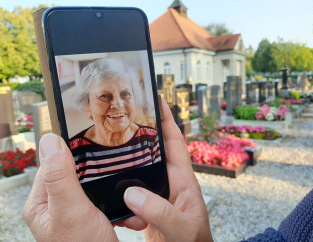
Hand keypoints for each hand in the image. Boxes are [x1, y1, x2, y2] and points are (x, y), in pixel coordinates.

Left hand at [23, 134, 117, 241]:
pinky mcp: (94, 219)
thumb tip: (50, 141)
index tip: (92, 142)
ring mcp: (77, 214)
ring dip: (114, 189)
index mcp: (43, 202)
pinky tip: (130, 212)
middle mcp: (58, 206)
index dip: (71, 151)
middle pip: (77, 173)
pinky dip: (121, 205)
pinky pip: (108, 201)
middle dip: (100, 172)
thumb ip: (59, 178)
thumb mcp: (70, 211)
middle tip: (116, 165)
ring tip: (127, 192)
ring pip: (96, 186)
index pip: (53, 164)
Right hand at [120, 98, 212, 241]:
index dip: (168, 120)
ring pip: (142, 169)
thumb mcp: (181, 229)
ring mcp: (159, 193)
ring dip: (129, 161)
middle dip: (142, 134)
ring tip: (111, 149)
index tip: (158, 101)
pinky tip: (112, 189)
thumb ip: (161, 212)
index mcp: (183, 181)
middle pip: (156, 151)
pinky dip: (122, 187)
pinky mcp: (149, 205)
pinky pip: (133, 190)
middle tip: (124, 119)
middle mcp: (171, 182)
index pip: (176, 143)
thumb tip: (132, 194)